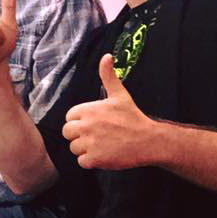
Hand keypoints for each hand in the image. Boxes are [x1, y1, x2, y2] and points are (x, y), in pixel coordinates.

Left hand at [62, 54, 159, 169]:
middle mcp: (86, 126)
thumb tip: (106, 56)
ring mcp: (90, 143)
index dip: (80, 121)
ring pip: (74, 148)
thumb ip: (108, 76)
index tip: (94, 123)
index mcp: (88, 110)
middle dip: (79, 135)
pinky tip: (103, 154)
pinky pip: (82, 162)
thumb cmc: (133, 117)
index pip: (69, 117)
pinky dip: (91, 161)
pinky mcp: (95, 159)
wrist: (148, 140)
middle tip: (97, 135)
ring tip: (102, 144)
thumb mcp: (120, 95)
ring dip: (85, 149)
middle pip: (68, 133)